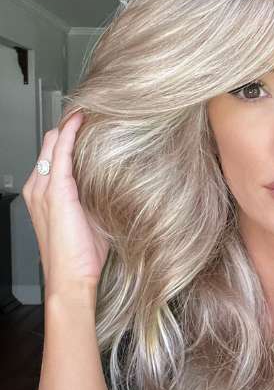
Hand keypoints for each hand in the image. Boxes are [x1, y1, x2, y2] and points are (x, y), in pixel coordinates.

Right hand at [22, 111, 109, 299]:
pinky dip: (71, 133)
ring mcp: (44, 188)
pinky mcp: (57, 190)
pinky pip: (62, 152)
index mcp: (44, 195)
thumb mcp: (90, 220)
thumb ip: (96, 199)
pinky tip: (81, 120)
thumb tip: (119, 185)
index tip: (89, 125)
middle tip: (95, 114)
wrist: (71, 279)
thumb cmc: (81, 258)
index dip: (69, 139)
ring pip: (54, 144)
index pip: (53, 156)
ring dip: (70, 127)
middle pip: (51, 145)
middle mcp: (39, 188)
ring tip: (90, 111)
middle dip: (70, 129)